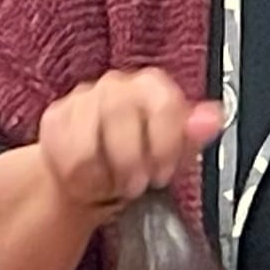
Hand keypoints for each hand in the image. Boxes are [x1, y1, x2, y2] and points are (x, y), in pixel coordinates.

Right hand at [34, 69, 221, 212]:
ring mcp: (82, 99)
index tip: (163, 172)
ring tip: (113, 181)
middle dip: (131, 160)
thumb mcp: (174, 154)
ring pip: (90, 136)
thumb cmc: (139, 163)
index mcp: (152, 87)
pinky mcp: (56, 118)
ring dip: (105, 171)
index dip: (164, 144)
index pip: (162, 102)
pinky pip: (67, 150)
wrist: (94, 181)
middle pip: (122, 114)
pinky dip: (82, 174)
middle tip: (137, 183)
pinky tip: (90, 177)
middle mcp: (117, 85)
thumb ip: (193, 135)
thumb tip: (214, 117)